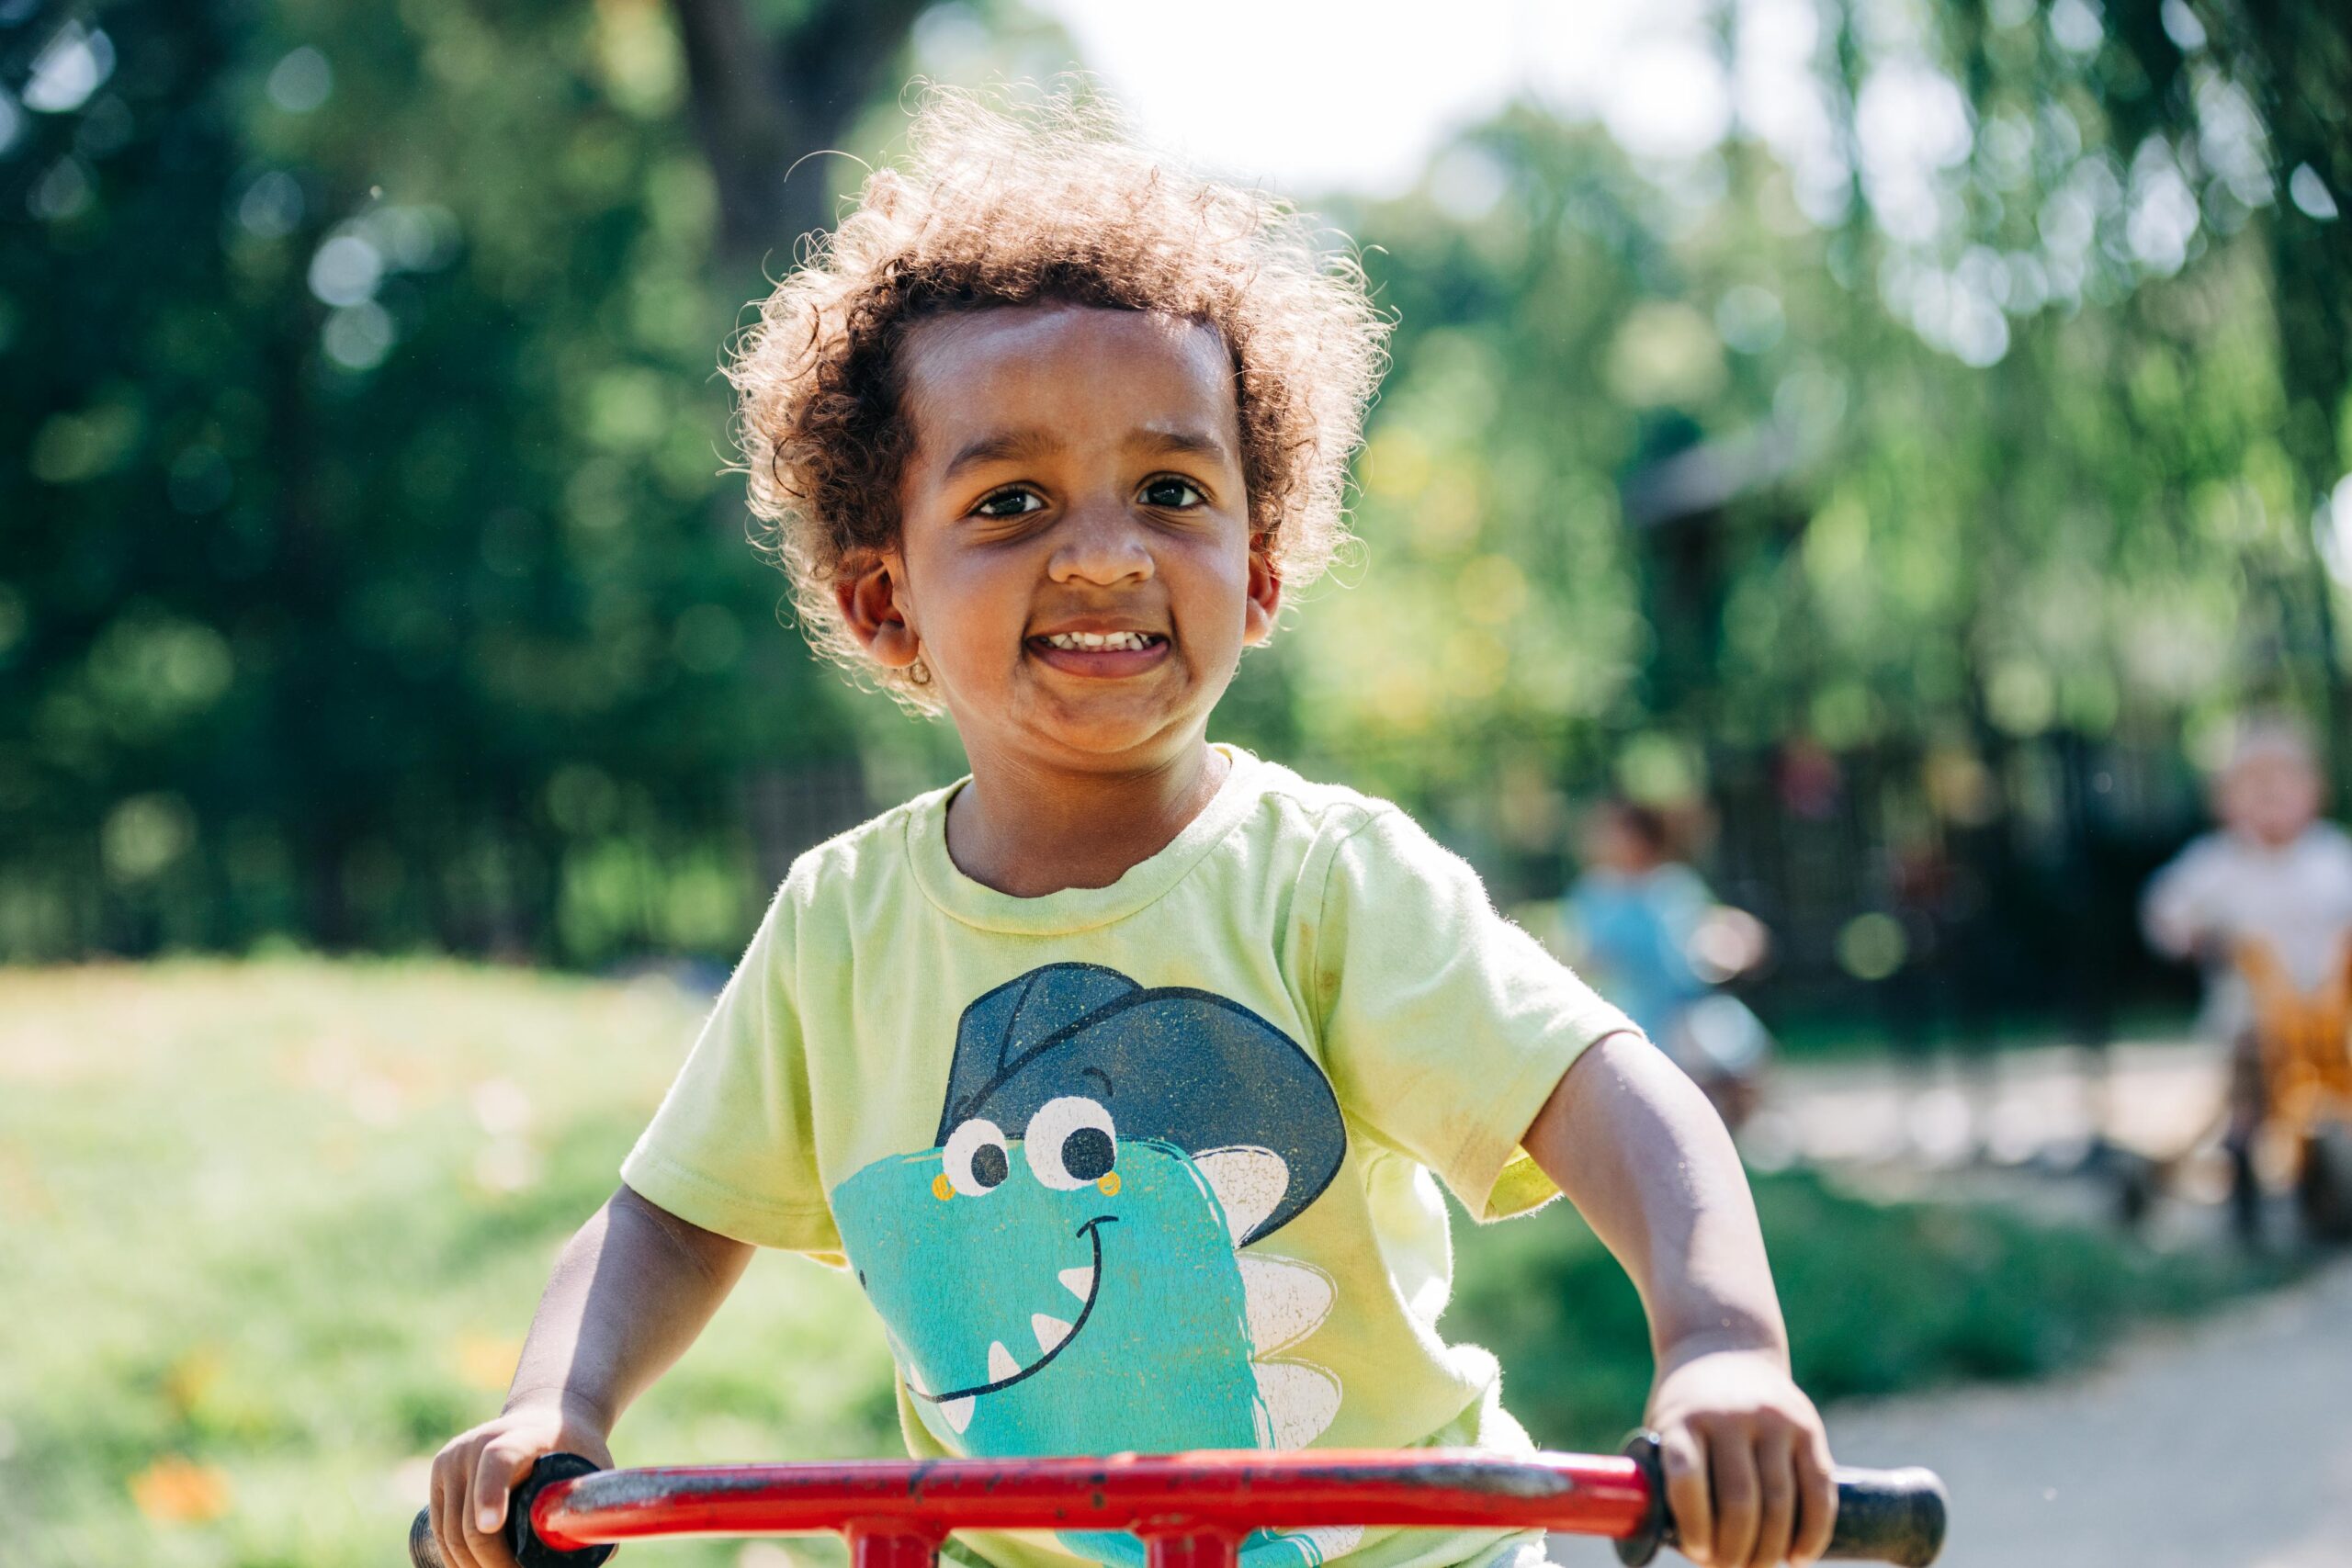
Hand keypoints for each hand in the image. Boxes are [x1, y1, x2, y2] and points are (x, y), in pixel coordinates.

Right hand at [428, 1396, 612, 1567]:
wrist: (544, 1416)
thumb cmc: (574, 1449)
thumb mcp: (592, 1468)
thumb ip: (595, 1508)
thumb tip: (603, 1552)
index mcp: (523, 1435)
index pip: (500, 1459)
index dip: (491, 1494)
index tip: (491, 1526)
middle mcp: (478, 1443)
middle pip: (470, 1518)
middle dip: (492, 1564)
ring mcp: (453, 1457)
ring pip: (449, 1532)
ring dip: (472, 1567)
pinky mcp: (439, 1472)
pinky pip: (440, 1528)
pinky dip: (455, 1558)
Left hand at [1646, 1346, 1834, 1567]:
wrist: (1725, 1347)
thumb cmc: (1687, 1409)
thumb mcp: (1662, 1430)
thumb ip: (1669, 1483)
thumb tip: (1689, 1551)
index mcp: (1685, 1419)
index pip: (1687, 1478)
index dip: (1695, 1525)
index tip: (1699, 1553)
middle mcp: (1730, 1416)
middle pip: (1740, 1501)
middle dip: (1736, 1550)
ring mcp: (1773, 1419)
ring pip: (1781, 1502)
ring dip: (1770, 1550)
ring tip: (1758, 1567)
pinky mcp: (1808, 1427)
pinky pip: (1819, 1489)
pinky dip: (1812, 1532)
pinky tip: (1798, 1558)